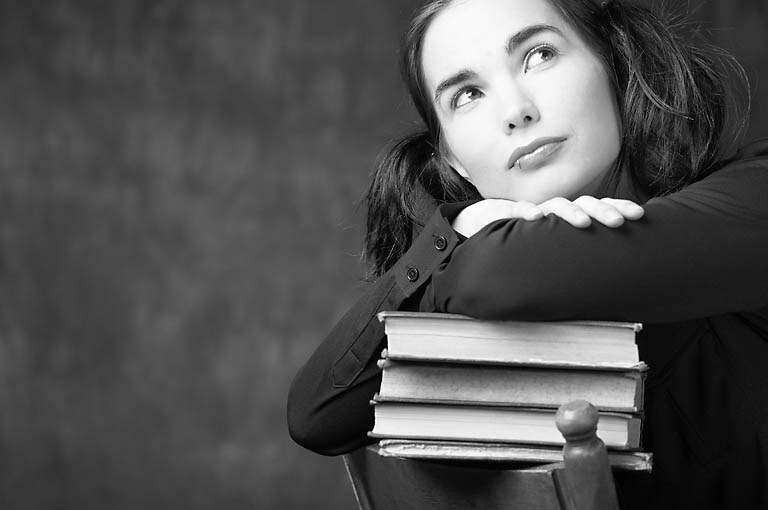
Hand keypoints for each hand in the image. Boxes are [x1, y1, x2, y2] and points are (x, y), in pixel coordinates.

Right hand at [452, 196, 643, 236]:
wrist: (483, 229)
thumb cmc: (526, 242)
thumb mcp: (554, 250)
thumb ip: (577, 254)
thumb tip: (614, 275)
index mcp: (569, 217)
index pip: (599, 207)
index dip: (619, 207)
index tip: (640, 216)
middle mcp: (554, 210)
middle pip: (585, 203)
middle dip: (604, 210)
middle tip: (621, 222)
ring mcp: (532, 210)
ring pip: (556, 206)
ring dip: (571, 212)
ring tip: (584, 224)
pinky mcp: (506, 214)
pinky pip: (518, 210)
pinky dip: (527, 212)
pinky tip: (536, 217)